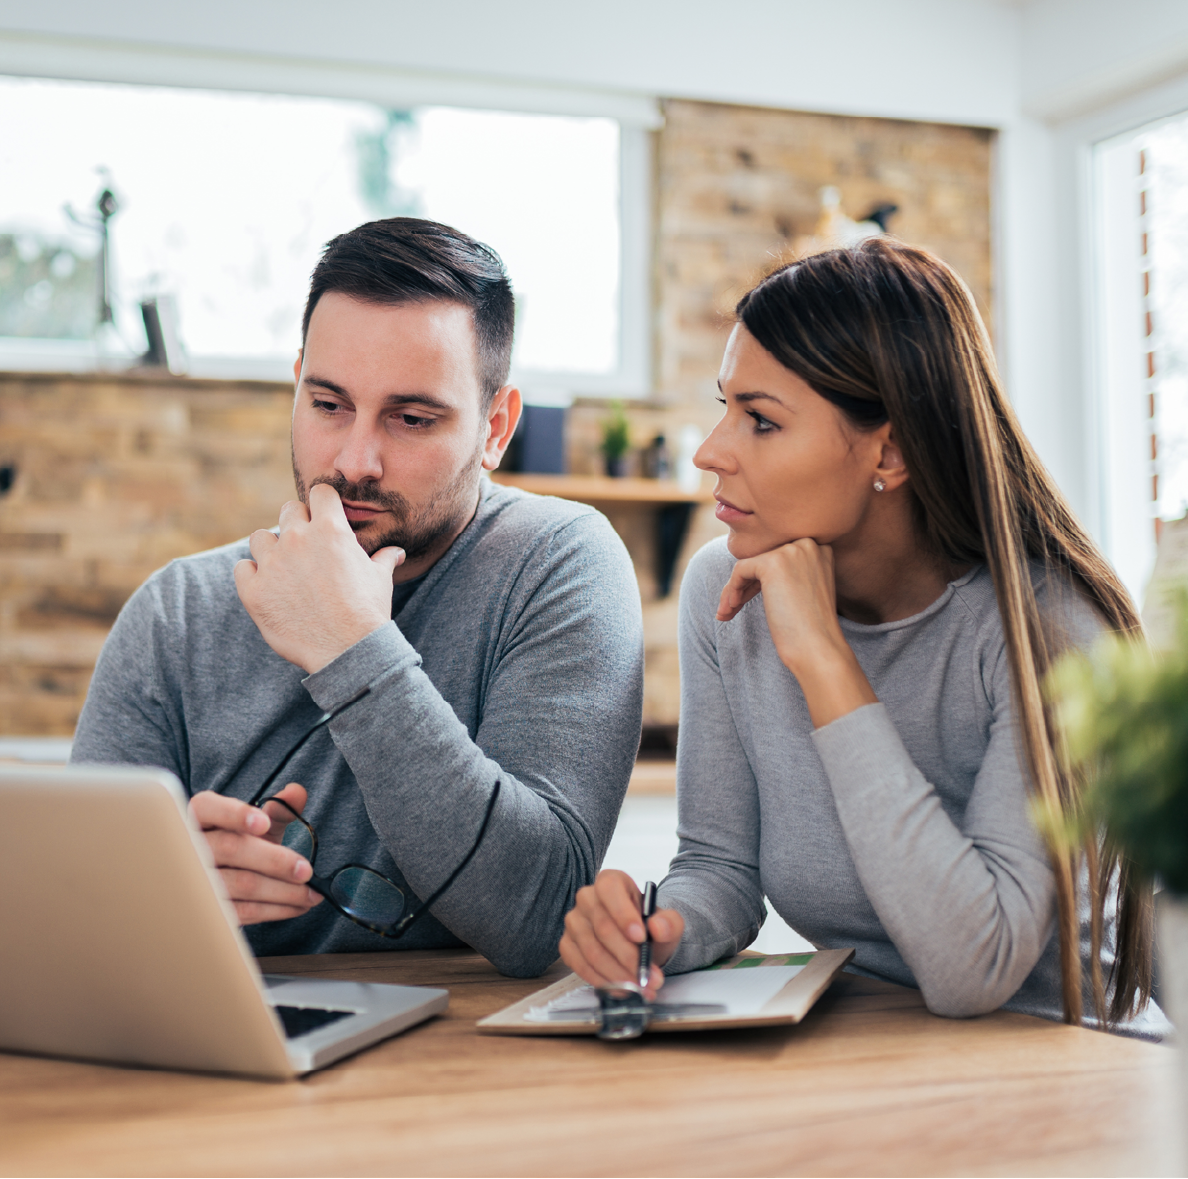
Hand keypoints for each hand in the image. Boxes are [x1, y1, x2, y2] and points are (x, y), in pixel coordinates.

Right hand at [190, 782, 322, 924]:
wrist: (220, 880)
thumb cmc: (239, 844)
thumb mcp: (256, 824)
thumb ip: (279, 808)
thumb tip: (297, 792)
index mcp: (201, 816)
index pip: (208, 808)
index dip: (234, 814)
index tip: (263, 823)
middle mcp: (190, 846)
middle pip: (230, 848)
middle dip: (274, 860)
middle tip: (306, 870)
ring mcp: (193, 880)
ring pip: (239, 884)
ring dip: (282, 892)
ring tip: (310, 894)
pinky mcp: (205, 909)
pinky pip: (242, 911)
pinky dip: (275, 909)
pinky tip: (297, 906)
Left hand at [234, 483, 404, 672]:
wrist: (347, 650)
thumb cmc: (368, 612)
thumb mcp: (380, 580)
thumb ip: (383, 559)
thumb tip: (396, 552)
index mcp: (331, 529)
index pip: (320, 493)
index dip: (324, 504)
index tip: (325, 519)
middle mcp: (298, 539)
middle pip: (288, 510)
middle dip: (297, 523)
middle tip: (306, 547)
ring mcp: (272, 564)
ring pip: (260, 538)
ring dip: (271, 549)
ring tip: (284, 569)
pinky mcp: (253, 590)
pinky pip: (241, 568)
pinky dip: (252, 575)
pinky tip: (268, 587)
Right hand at [559, 870, 683, 999]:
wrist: (640, 944)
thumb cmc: (649, 928)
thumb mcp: (668, 923)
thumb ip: (669, 923)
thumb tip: (658, 927)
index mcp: (611, 882)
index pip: (609, 890)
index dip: (623, 914)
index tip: (641, 938)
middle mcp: (587, 898)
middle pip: (603, 928)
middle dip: (628, 957)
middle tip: (648, 976)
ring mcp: (574, 922)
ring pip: (592, 951)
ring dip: (618, 974)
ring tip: (640, 987)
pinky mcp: (567, 945)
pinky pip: (581, 966)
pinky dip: (603, 981)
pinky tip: (622, 988)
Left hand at [716, 538, 876, 727]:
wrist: (818, 648)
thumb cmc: (810, 629)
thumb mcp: (803, 591)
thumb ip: (786, 574)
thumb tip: (748, 566)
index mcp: (820, 548)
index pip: (778, 557)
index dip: (759, 580)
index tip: (747, 601)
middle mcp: (808, 543)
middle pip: (762, 559)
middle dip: (744, 585)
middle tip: (731, 608)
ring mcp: (791, 551)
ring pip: (748, 565)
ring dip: (733, 590)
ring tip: (727, 613)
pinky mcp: (773, 563)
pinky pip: (740, 570)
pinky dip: (731, 590)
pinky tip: (731, 609)